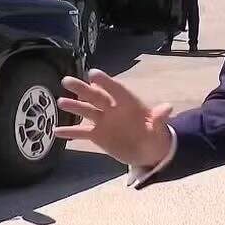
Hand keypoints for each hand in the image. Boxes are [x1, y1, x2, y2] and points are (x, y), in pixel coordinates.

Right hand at [53, 69, 173, 167]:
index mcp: (129, 103)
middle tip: (67, 80)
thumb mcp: (160, 128)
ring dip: (74, 106)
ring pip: (87, 111)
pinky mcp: (98, 135)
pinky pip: (82, 131)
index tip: (92, 73)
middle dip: (83, 89)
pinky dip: (70, 131)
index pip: (116, 89)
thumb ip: (160, 118)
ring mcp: (104, 121)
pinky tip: (56, 130)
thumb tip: (168, 108)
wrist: (148, 151)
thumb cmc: (155, 134)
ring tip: (61, 101)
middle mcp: (113, 109)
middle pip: (96, 96)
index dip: (106, 82)